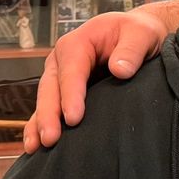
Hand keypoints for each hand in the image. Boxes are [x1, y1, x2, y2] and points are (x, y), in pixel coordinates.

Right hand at [26, 8, 168, 151]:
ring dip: (39, 124)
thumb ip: (132, 50)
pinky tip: (36, 146)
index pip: (71, 72)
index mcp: (77, 43)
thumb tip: (120, 70)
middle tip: (50, 139)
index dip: (71, 95)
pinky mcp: (65, 91)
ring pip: (46, 101)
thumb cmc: (139, 32)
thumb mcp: (141, 34)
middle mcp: (62, 61)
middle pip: (51, 89)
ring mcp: (60, 77)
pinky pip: (50, 109)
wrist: (139, 33)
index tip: (74, 118)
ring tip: (36, 147)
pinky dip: (41, 125)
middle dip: (48, 114)